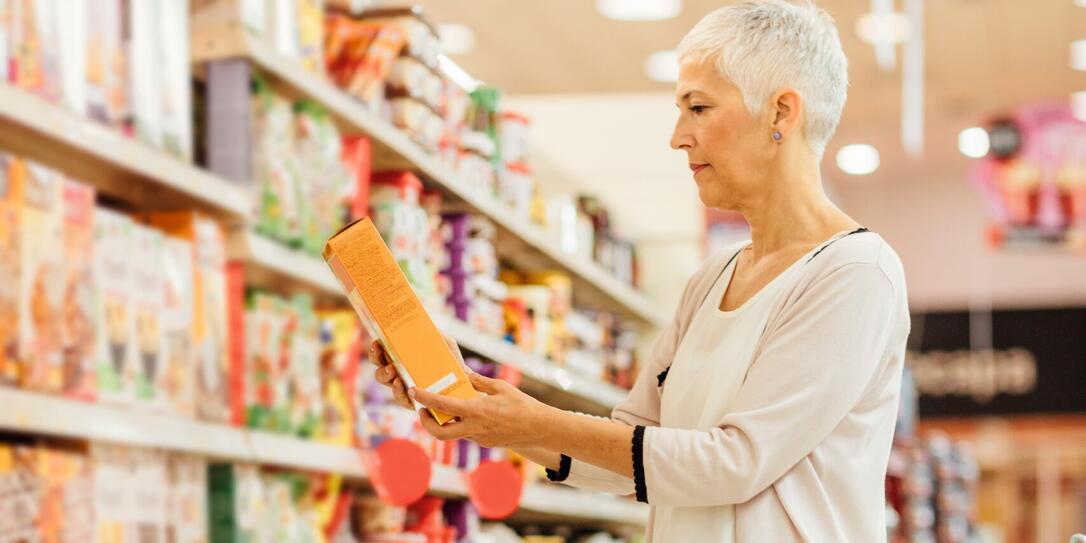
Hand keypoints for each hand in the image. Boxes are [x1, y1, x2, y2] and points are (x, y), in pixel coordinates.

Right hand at [368, 336, 469, 410]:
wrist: (464, 380)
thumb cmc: (451, 360)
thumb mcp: (444, 343)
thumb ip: (435, 333)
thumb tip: (425, 323)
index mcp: (401, 357)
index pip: (382, 353)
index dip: (375, 349)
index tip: (377, 342)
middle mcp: (398, 372)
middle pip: (379, 366)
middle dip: (377, 361)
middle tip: (382, 353)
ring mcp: (403, 386)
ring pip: (385, 382)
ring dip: (385, 375)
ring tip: (392, 370)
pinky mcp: (412, 400)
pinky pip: (400, 397)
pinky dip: (398, 391)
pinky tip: (400, 383)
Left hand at [410, 373, 556, 448]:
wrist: (540, 429)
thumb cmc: (522, 405)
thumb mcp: (500, 387)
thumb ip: (479, 381)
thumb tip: (464, 375)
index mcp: (476, 410)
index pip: (442, 405)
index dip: (425, 398)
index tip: (415, 392)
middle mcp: (474, 428)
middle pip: (439, 433)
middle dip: (426, 423)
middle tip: (423, 410)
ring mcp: (479, 438)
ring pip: (453, 434)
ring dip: (444, 423)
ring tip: (443, 409)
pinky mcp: (485, 443)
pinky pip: (467, 434)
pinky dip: (461, 425)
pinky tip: (466, 414)